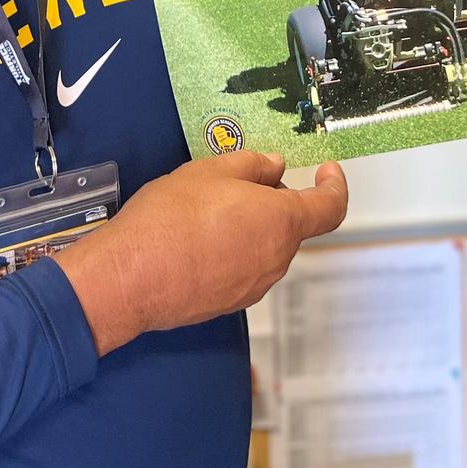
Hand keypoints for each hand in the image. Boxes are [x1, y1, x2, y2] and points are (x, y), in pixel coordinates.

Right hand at [53, 152, 348, 355]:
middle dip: (273, 201)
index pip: (330, 208)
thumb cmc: (171, 219)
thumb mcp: (210, 171)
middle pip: (291, 226)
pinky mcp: (230, 302)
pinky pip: (243, 268)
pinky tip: (197, 238)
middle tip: (237, 182)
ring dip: (250, 226)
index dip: (334, 186)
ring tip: (207, 209)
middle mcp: (276, 259)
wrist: (132, 277)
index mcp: (282, 222)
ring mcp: (254, 285)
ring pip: (266, 247)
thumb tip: (274, 167)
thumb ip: (252, 166)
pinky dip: (233, 249)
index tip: (327, 172)